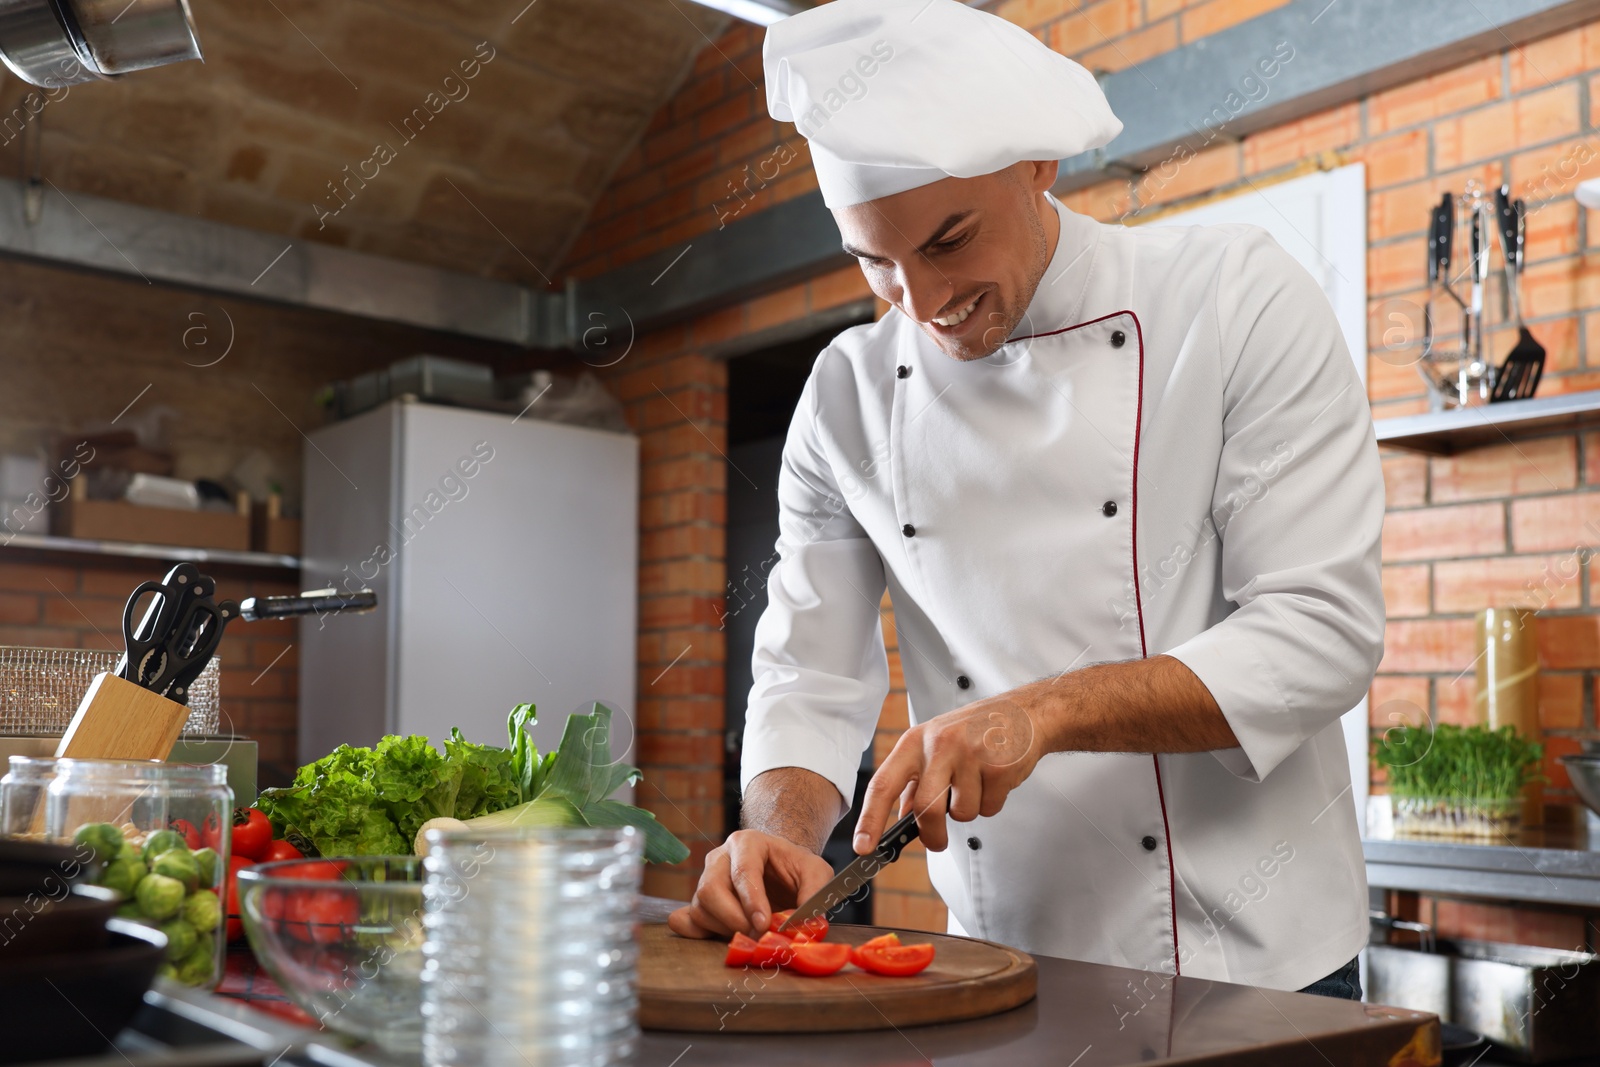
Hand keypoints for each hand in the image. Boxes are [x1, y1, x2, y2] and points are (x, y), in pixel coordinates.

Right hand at [667, 829, 834, 939]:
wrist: (780, 869)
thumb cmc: (795, 867)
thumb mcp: (816, 872)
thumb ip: (815, 892)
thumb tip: (806, 923)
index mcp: (747, 843)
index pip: (742, 871)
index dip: (752, 901)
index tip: (765, 925)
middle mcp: (720, 858)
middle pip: (711, 890)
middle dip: (734, 919)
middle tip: (758, 936)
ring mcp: (705, 879)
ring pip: (701, 908)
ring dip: (725, 929)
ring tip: (752, 932)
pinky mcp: (699, 901)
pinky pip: (687, 919)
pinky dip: (698, 933)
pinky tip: (717, 937)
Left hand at [854, 692, 1043, 852]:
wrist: (1023, 712)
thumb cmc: (974, 730)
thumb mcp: (934, 744)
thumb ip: (915, 779)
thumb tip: (899, 818)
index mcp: (915, 742)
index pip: (883, 784)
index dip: (870, 819)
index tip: (863, 845)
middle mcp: (939, 745)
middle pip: (925, 808)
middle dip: (932, 835)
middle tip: (937, 841)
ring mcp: (970, 754)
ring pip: (961, 814)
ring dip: (969, 810)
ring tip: (977, 783)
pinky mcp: (998, 767)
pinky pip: (989, 808)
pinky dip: (991, 803)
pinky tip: (995, 779)